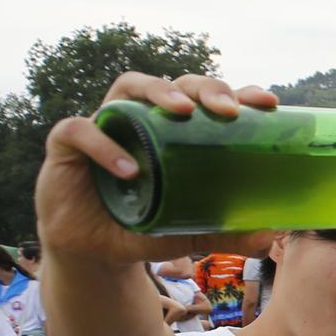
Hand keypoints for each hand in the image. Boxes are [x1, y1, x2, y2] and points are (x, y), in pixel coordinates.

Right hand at [36, 72, 277, 263]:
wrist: (93, 251)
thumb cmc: (144, 228)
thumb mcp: (190, 233)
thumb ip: (226, 233)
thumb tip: (268, 237)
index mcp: (177, 134)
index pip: (208, 101)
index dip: (237, 94)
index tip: (267, 103)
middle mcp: (144, 120)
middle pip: (175, 85)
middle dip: (204, 88)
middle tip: (228, 110)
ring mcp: (107, 125)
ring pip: (128, 86)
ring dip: (158, 91)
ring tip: (182, 111)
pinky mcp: (67, 145)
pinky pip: (81, 131)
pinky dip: (104, 146)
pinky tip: (129, 170)